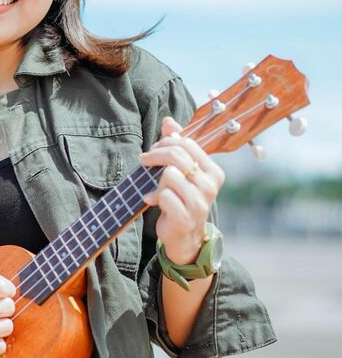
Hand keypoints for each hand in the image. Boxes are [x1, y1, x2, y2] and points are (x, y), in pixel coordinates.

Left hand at [138, 116, 224, 263]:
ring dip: (155, 181)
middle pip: (176, 155)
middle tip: (144, 160)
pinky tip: (154, 202)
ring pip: (168, 175)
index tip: (154, 149)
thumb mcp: (181, 172)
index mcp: (213, 171)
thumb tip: (169, 121)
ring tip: (156, 188)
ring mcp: (200, 203)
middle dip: (155, 155)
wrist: (184, 236)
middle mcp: (210, 186)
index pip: (187, 143)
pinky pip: (163, 195)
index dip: (166, 142)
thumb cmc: (181, 199)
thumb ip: (177, 146)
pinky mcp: (185, 217)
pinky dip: (154, 197)